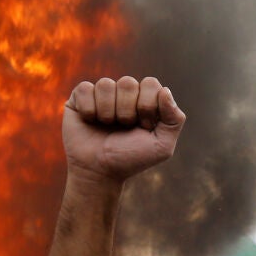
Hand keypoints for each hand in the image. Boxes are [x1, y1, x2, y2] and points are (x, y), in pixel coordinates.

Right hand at [62, 76, 185, 184]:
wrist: (99, 172)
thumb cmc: (131, 159)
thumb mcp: (162, 146)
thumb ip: (174, 119)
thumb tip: (165, 90)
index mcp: (145, 99)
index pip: (151, 83)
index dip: (147, 106)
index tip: (144, 127)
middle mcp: (124, 93)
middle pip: (128, 82)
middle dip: (127, 111)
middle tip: (124, 128)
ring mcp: (102, 94)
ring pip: (106, 84)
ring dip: (108, 112)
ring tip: (107, 127)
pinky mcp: (80, 97)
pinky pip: (86, 89)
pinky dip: (89, 110)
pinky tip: (90, 122)